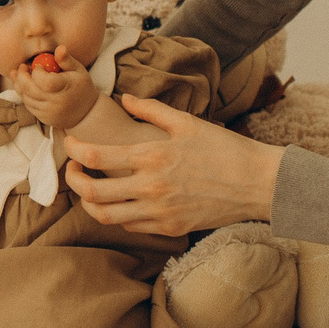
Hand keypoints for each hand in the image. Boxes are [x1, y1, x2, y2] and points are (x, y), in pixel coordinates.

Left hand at [10, 48, 97, 131]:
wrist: (86, 112)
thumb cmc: (81, 86)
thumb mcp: (78, 70)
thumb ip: (66, 59)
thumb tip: (59, 48)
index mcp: (65, 89)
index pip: (45, 82)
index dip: (37, 72)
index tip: (38, 66)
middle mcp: (56, 103)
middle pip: (30, 90)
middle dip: (21, 76)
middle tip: (22, 67)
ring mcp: (48, 112)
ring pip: (26, 98)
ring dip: (20, 85)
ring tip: (20, 74)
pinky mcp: (43, 118)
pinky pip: (28, 105)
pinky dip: (24, 94)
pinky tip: (25, 85)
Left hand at [62, 95, 283, 235]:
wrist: (257, 183)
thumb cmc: (225, 148)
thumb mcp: (187, 122)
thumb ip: (151, 110)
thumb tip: (126, 98)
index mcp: (152, 157)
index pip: (96, 156)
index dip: (74, 150)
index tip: (71, 144)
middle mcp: (151, 188)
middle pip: (92, 192)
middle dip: (73, 180)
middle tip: (74, 169)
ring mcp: (160, 212)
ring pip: (106, 216)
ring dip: (90, 203)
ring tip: (90, 189)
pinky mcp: (170, 228)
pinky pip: (131, 226)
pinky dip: (117, 215)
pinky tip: (120, 201)